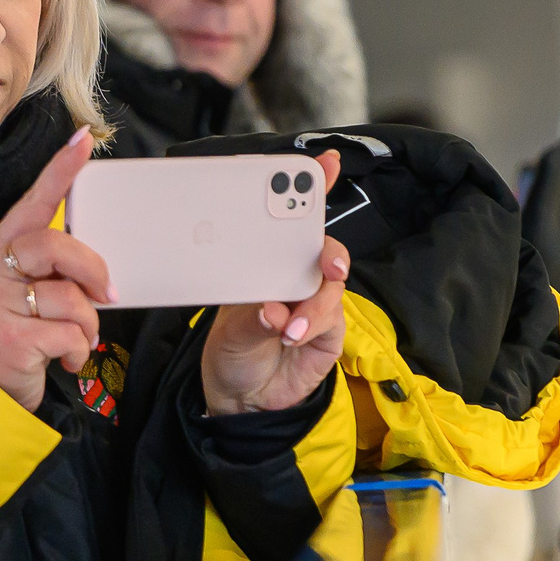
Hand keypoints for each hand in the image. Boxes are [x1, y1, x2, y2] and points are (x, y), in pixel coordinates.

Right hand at [0, 128, 114, 411]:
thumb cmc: (12, 334)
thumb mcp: (21, 291)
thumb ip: (48, 268)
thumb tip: (96, 262)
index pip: (31, 203)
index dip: (59, 171)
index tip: (82, 142)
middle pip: (56, 245)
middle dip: (92, 271)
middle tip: (107, 293)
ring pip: (70, 297)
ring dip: (87, 325)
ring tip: (75, 339)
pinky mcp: (8, 339)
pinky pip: (68, 334)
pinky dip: (78, 351)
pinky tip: (64, 360)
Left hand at [200, 152, 349, 415]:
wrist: (241, 398)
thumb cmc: (233, 349)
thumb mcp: (229, 328)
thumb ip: (250, 315)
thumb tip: (269, 307)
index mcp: (268, 260)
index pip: (293, 219)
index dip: (313, 187)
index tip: (325, 162)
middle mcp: (296, 276)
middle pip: (323, 247)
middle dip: (327, 247)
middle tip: (325, 257)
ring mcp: (315, 302)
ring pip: (330, 285)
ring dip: (312, 302)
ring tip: (286, 323)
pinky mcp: (328, 331)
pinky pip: (329, 318)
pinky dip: (310, 323)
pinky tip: (289, 333)